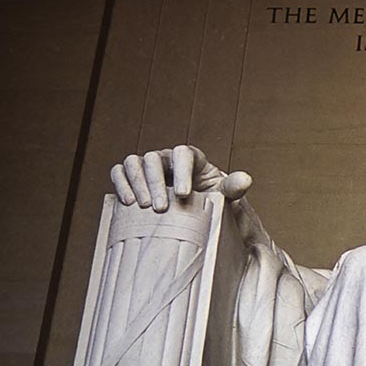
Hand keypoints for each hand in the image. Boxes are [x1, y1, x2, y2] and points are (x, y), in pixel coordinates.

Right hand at [110, 144, 251, 211]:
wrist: (197, 211)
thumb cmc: (211, 199)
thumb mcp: (224, 195)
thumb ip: (233, 187)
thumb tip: (246, 180)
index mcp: (190, 158)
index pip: (182, 153)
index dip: (181, 171)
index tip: (183, 194)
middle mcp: (166, 158)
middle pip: (154, 158)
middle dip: (156, 182)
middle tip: (161, 207)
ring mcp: (148, 167)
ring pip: (134, 162)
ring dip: (137, 182)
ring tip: (143, 206)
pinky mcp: (133, 177)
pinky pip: (120, 171)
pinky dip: (121, 183)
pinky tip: (128, 202)